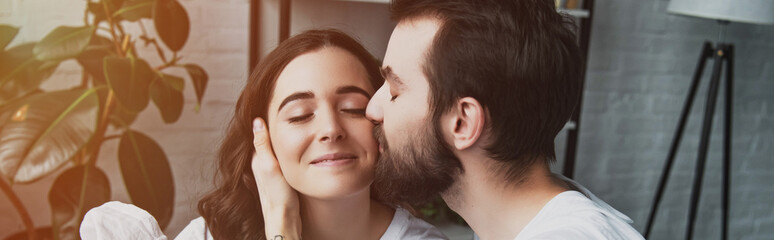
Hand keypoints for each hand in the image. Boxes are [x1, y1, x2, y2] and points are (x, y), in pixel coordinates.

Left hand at [251, 117, 301, 239]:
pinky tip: (299, 150)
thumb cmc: (278, 194)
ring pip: (276, 150)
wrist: (284, 219)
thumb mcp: (270, 166)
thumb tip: (256, 121)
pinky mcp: (278, 179)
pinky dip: (288, 152)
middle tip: (290, 114)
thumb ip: (263, 144)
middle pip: (268, 140)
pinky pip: (282, 159)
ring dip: (284, 140)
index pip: (261, 133)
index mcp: (257, 158)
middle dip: (277, 128)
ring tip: (295, 128)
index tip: (278, 107)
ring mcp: (269, 172)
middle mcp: (260, 164)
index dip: (269, 120)